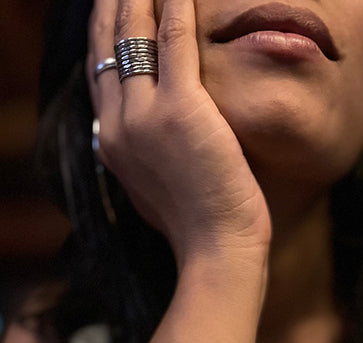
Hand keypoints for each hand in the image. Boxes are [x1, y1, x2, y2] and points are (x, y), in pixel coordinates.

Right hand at [87, 0, 271, 268]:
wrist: (215, 251)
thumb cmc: (198, 229)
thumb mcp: (155, 192)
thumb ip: (142, 161)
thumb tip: (138, 146)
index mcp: (113, 145)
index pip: (101, 75)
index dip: (105, 38)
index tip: (112, 10)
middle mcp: (118, 125)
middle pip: (108, 47)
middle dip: (114, 5)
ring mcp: (144, 116)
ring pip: (135, 36)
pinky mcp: (180, 109)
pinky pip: (174, 40)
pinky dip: (176, 5)